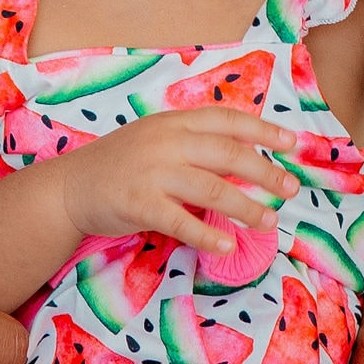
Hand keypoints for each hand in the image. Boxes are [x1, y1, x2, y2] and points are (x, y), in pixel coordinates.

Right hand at [37, 110, 302, 257]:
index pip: (228, 120)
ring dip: (246, 207)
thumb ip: (194, 145)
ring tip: (269, 221)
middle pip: (229, 153)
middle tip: (291, 189)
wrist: (70, 187)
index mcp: (174, 122)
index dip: (263, 130)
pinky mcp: (139, 203)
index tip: (293, 143)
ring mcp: (152, 172)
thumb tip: (245, 161)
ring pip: (212, 188)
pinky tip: (226, 244)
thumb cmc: (120, 165)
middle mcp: (166, 142)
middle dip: (266, 172)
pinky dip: (207, 233)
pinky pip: (181, 221)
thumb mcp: (157, 140)